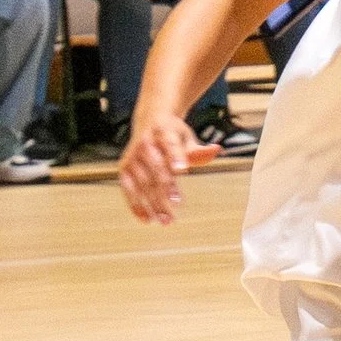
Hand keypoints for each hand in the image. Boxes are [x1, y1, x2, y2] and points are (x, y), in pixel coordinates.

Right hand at [120, 107, 204, 223]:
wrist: (148, 121)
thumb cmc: (171, 133)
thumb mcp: (186, 137)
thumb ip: (198, 150)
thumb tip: (216, 150)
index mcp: (163, 131)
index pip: (170, 145)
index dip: (175, 157)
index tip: (181, 170)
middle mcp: (145, 143)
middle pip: (157, 168)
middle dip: (166, 188)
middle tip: (177, 205)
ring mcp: (132, 156)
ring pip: (143, 182)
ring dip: (154, 203)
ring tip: (166, 220)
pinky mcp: (124, 168)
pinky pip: (128, 189)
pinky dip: (136, 204)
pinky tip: (146, 219)